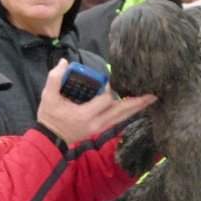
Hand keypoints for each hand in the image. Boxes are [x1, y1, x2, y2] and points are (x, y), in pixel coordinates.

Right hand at [37, 59, 156, 144]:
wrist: (50, 138)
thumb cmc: (49, 116)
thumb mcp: (48, 97)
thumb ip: (55, 78)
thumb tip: (65, 62)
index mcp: (84, 115)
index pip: (104, 100)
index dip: (107, 89)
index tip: (105, 81)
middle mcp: (96, 123)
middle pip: (121, 111)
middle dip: (136, 102)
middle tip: (152, 94)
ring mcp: (100, 127)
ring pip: (122, 117)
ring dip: (136, 107)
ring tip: (150, 99)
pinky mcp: (101, 128)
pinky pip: (119, 119)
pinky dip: (129, 112)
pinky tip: (137, 106)